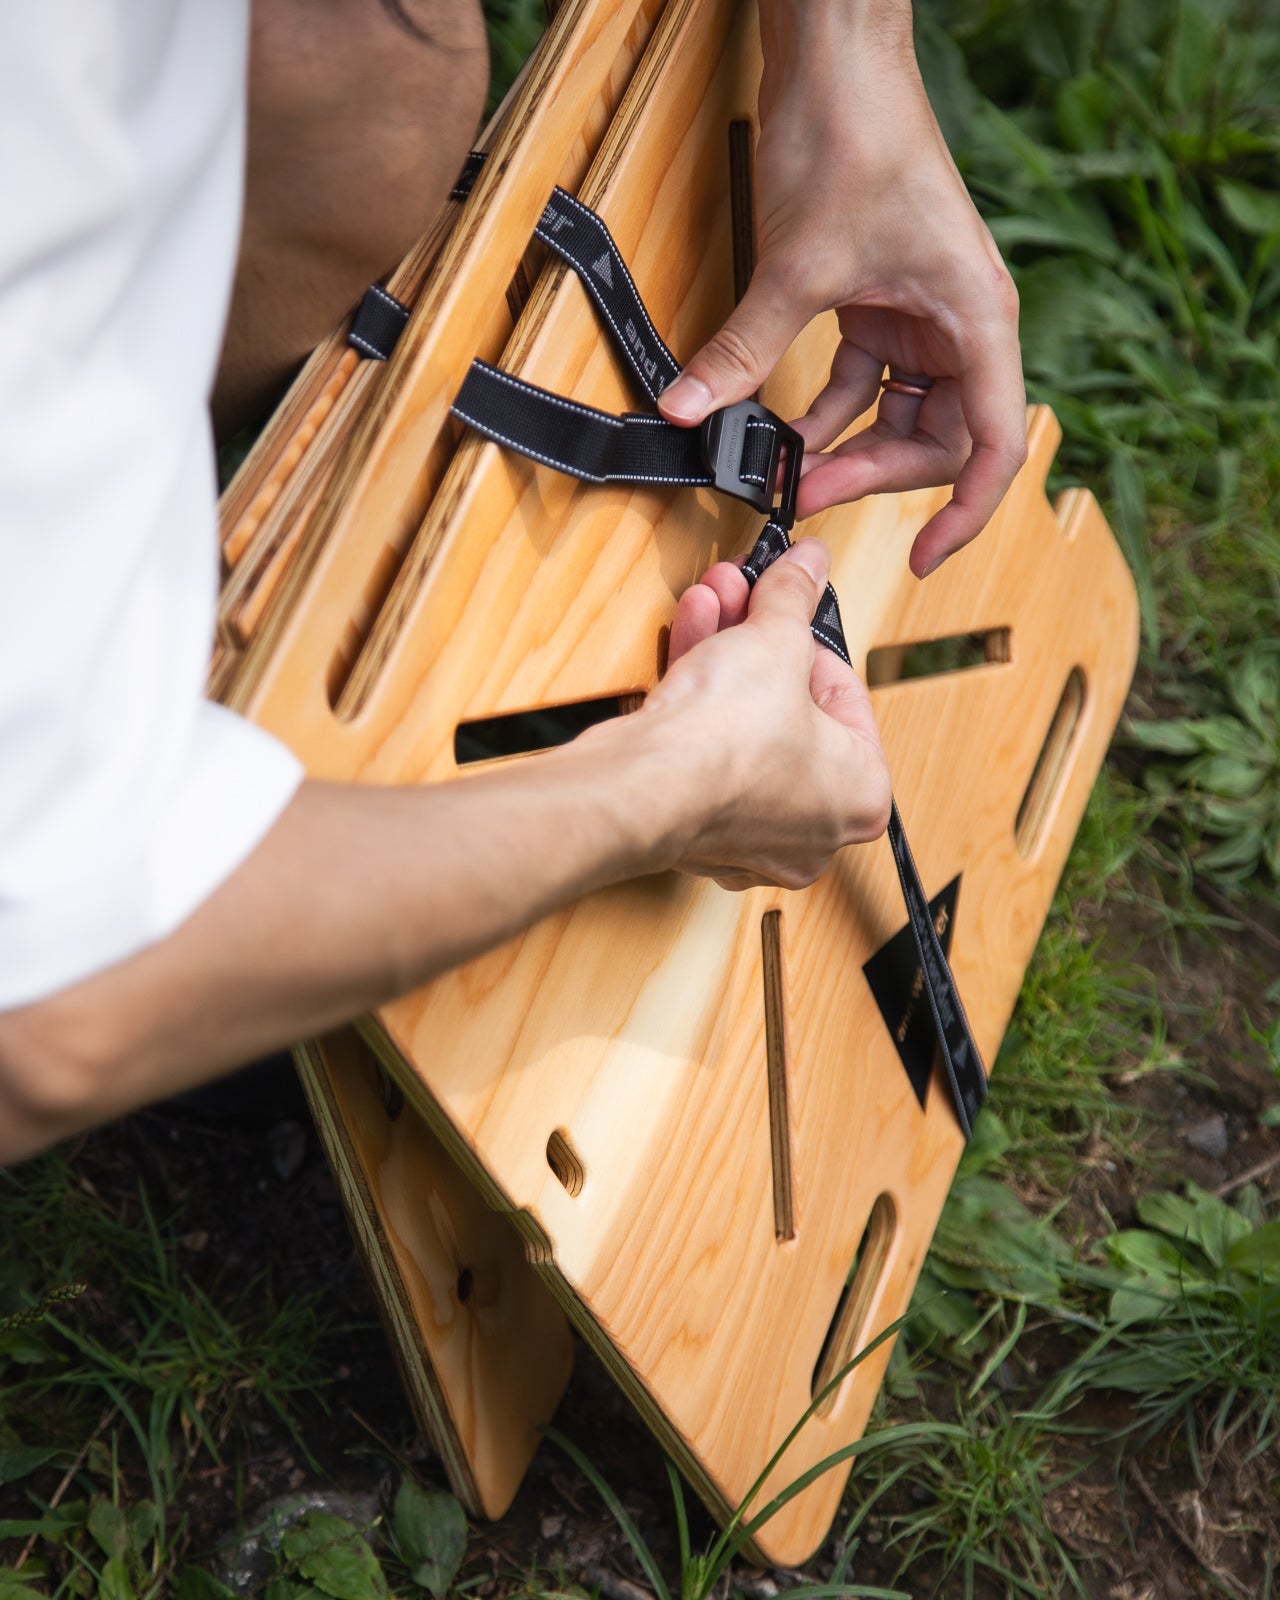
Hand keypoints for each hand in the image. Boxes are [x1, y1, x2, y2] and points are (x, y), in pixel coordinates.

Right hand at [635, 538, 890, 888]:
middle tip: (751, 593)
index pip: (847, 698)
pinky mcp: (697, 819)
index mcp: (860, 795)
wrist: (643, 785)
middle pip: (790, 705)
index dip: (812, 637)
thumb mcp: (777, 639)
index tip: (794, 602)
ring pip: (745, 722)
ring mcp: (751, 829)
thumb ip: (795, 597)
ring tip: (716, 596)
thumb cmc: (729, 742)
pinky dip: (700, 690)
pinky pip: (709, 744)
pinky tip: (692, 629)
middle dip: (760, 637)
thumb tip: (808, 565)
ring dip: (725, 651)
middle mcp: (812, 825)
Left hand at [657, 0, 1025, 577]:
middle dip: (873, 474)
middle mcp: (962, 323)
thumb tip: (690, 412)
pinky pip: (861, 381)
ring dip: (845, 448)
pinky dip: (824, 409)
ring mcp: (921, 316)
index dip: (964, 512)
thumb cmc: (852, 136)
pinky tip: (782, 432)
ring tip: (786, 475)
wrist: (836, 56)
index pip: (993, 443)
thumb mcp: (794, 266)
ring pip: (897, 416)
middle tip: (805, 496)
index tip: (921, 557)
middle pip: (938, 438)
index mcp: (977, 318)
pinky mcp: (881, 303)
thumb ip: (744, 350)